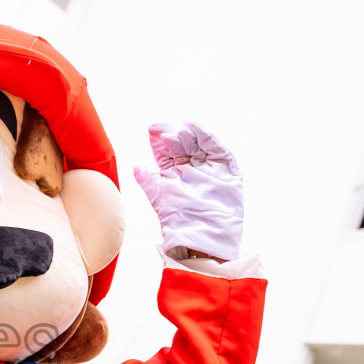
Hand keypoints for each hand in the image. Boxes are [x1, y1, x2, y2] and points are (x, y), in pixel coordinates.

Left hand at [133, 122, 242, 261]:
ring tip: (179, 131)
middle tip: (163, 129)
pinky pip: (218, 149)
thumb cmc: (177, 219)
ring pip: (200, 145)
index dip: (160, 140)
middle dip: (174, 135)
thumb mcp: (158, 196)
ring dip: (190, 135)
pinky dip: (207, 137)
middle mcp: (193, 170)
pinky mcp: (227, 170)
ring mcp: (210, 169)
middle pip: (184, 145)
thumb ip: (148, 180)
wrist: (201, 234)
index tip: (152, 128)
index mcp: (176, 176)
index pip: (168, 152)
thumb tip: (137, 165)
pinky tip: (195, 129)